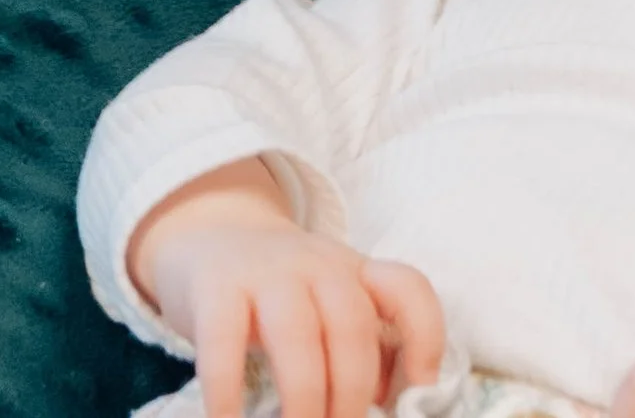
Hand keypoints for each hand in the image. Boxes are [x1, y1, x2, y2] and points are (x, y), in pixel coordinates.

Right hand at [133, 162, 444, 417]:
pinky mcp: (215, 287)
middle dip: (352, 391)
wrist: (210, 233)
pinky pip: (223, 339)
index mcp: (355, 273)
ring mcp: (266, 272)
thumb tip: (390, 403)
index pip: (407, 289)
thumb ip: (361, 347)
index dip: (425, 338)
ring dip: (305, 396)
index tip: (420, 393)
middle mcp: (318, 266)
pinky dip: (227, 388)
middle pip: (352, 323)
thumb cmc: (280, 290)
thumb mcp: (328, 306)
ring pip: (298, 332)